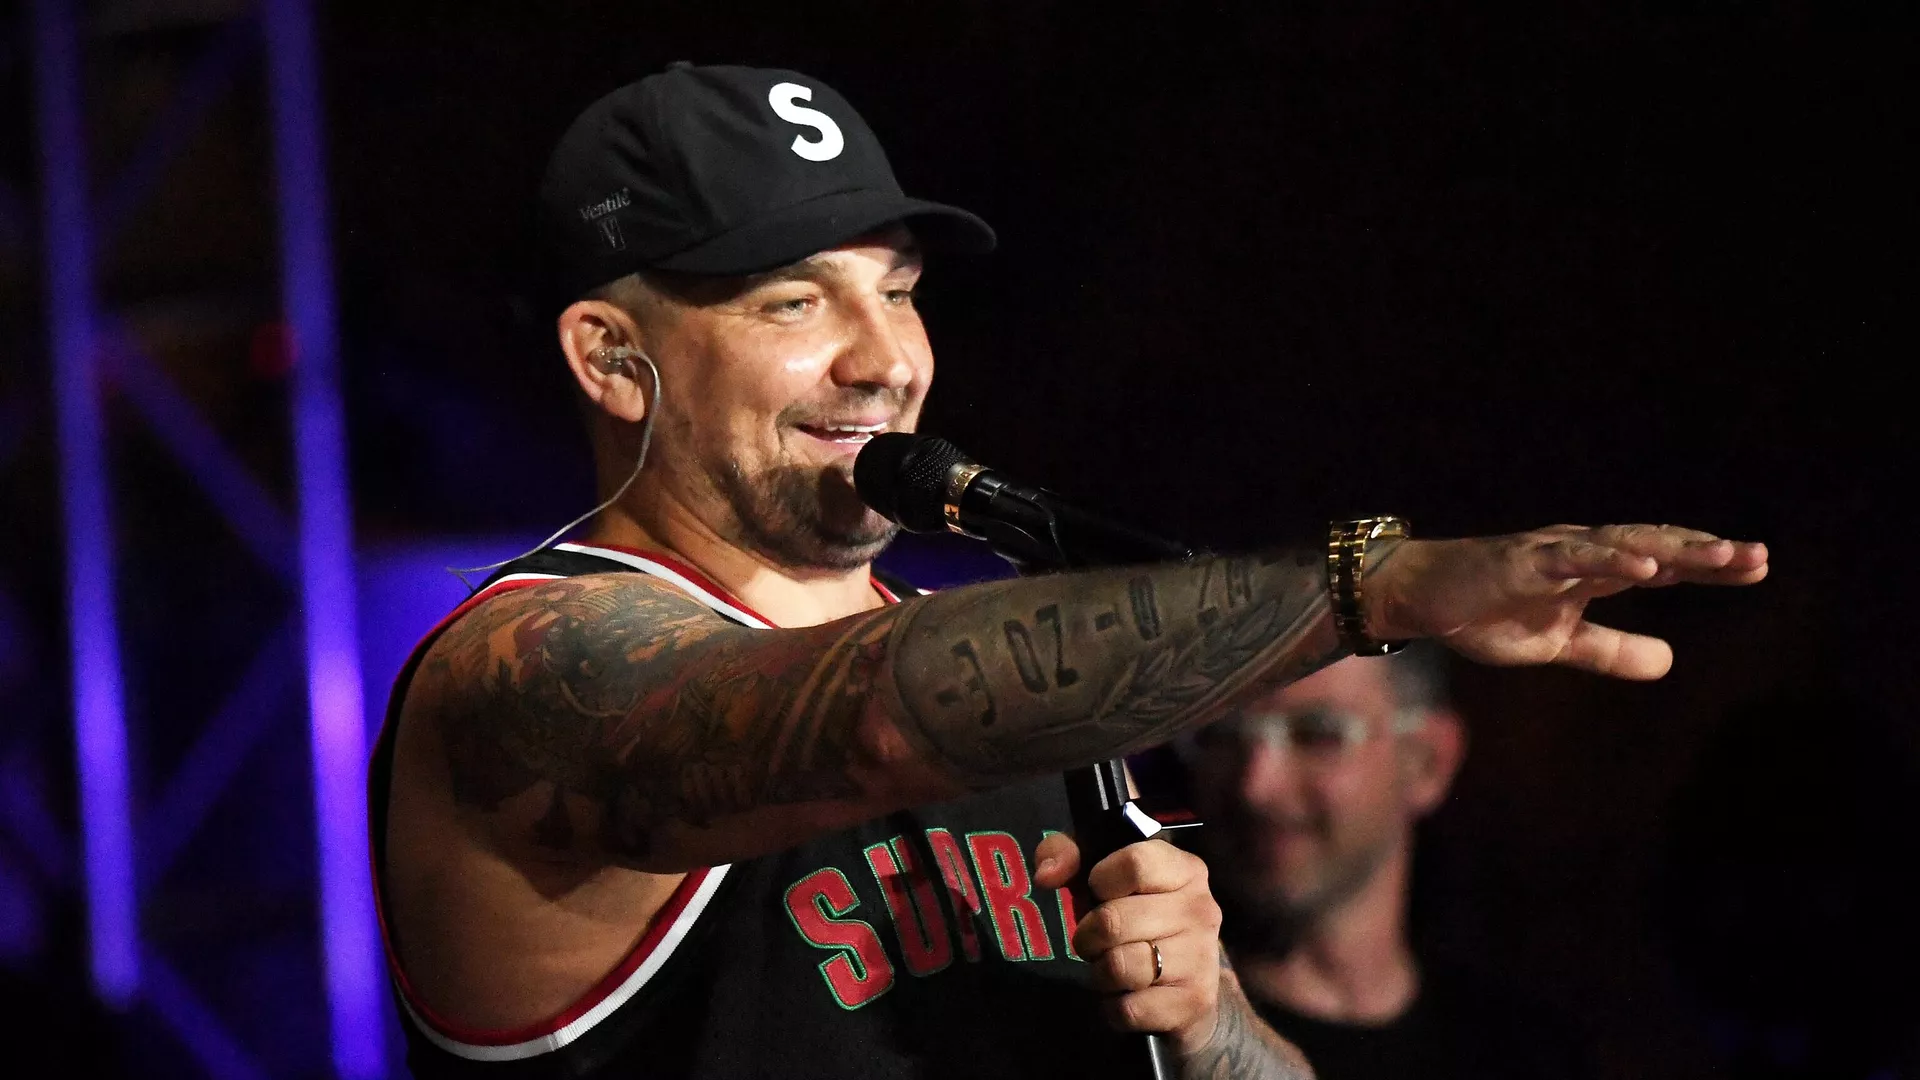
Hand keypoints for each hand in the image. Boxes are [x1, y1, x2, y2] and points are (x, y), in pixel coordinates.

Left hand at [1033, 833, 1224, 1054]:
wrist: (1187, 985)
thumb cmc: (1136, 917)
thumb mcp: (1101, 874)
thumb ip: (1066, 854)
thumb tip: (1046, 876)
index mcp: (1185, 870)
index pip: (1135, 864)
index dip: (1101, 880)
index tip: (1099, 893)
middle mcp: (1201, 909)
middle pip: (1113, 920)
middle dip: (1088, 935)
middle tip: (1096, 941)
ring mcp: (1201, 958)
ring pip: (1118, 967)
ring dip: (1100, 973)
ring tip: (1111, 967)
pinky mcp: (1194, 1002)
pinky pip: (1128, 1009)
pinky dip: (1114, 1007)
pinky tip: (1126, 995)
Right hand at [1368, 524, 1768, 678]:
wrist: (1419, 597)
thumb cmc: (1485, 613)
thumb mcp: (1559, 643)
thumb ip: (1611, 650)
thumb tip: (1671, 661)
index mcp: (1593, 570)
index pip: (1662, 563)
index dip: (1707, 566)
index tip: (1756, 569)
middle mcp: (1582, 552)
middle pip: (1656, 546)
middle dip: (1706, 553)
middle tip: (1758, 558)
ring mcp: (1554, 552)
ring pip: (1625, 545)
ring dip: (1675, 550)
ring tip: (1721, 557)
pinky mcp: (1523, 560)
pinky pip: (1574, 558)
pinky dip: (1611, 559)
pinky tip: (1647, 568)